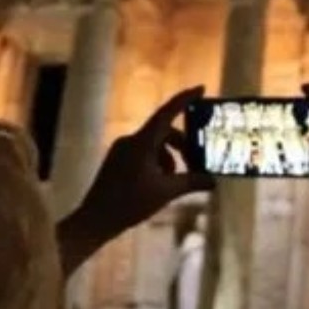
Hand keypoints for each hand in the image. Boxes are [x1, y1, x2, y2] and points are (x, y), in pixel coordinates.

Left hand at [67, 87, 214, 245]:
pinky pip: (143, 153)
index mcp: (142, 142)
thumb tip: (213, 181)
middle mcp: (131, 141)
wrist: (96, 220)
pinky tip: (159, 184)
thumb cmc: (130, 203)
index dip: (185, 99)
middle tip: (195, 160)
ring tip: (175, 180)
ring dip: (169, 158)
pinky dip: (157, 163)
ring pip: (154, 145)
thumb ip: (191, 182)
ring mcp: (122, 150)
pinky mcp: (117, 161)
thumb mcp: (166, 192)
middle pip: (163, 131)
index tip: (201, 89)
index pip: (167, 113)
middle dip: (181, 144)